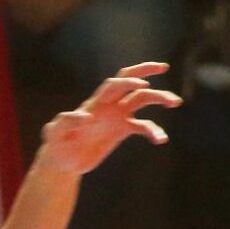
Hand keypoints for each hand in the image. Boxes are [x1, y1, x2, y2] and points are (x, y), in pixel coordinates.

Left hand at [38, 63, 180, 174]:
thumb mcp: (54, 133)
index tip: (143, 85)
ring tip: (175, 102)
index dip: (128, 82)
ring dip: (159, 98)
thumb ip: (66, 122)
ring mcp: (117, 117)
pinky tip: (160, 139)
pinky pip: (142, 126)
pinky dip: (154, 131)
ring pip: (142, 100)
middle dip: (145, 71)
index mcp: (94, 103)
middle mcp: (108, 106)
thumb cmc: (56, 143)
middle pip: (130, 82)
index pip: (114, 84)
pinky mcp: (121, 131)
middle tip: (163, 67)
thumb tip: (86, 117)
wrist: (63, 161)